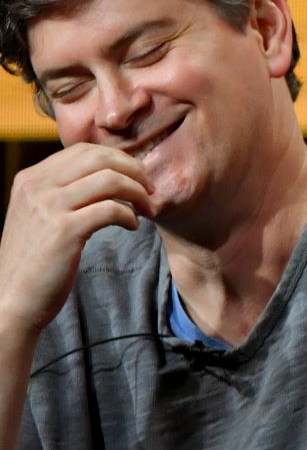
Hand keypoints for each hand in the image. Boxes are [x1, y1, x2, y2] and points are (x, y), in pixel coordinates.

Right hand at [0, 144, 152, 334]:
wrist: (13, 299)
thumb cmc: (35, 260)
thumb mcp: (39, 216)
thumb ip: (61, 193)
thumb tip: (105, 176)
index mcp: (30, 179)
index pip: (84, 151)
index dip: (119, 160)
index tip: (137, 179)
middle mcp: (36, 186)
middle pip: (100, 158)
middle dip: (134, 171)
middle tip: (150, 191)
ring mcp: (48, 206)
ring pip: (110, 180)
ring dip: (139, 194)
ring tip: (148, 210)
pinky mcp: (63, 230)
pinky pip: (111, 209)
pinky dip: (131, 216)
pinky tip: (133, 227)